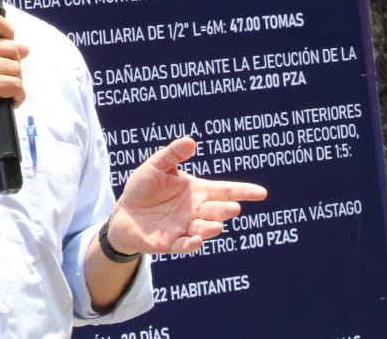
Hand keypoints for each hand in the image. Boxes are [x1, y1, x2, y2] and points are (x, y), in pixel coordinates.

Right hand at [0, 11, 28, 145]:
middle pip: (12, 47)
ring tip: (2, 92)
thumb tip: (25, 47)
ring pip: (16, 68)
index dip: (7, 31)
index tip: (7, 46)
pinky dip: (17, 96)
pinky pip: (17, 85)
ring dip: (15, 83)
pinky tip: (7, 101)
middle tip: (1, 80)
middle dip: (12, 66)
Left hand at [108, 136, 266, 255]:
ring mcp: (186, 227)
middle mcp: (196, 210)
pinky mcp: (172, 242)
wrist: (124, 213)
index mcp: (198, 191)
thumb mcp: (156, 166)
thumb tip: (190, 141)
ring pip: (205, 229)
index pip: (225, 190)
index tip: (262, 193)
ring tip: (216, 225)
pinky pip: (185, 245)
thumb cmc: (144, 187)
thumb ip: (172, 154)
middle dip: (226, 209)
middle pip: (218, 210)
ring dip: (211, 228)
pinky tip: (195, 240)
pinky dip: (192, 244)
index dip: (244, 192)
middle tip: (232, 208)